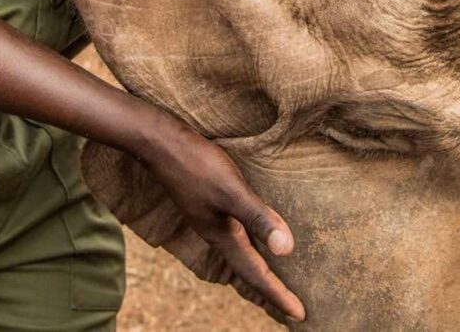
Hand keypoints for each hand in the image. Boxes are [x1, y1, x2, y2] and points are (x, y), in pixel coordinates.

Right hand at [137, 117, 305, 322]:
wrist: (159, 144)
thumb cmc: (197, 165)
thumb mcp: (231, 191)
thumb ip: (258, 218)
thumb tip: (287, 249)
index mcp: (223, 237)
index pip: (256, 274)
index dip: (278, 295)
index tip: (300, 315)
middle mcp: (218, 234)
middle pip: (247, 272)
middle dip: (269, 292)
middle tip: (290, 310)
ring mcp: (212, 220)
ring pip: (242, 255)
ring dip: (260, 271)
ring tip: (277, 282)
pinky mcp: (210, 204)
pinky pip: (237, 236)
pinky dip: (252, 246)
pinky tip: (256, 237)